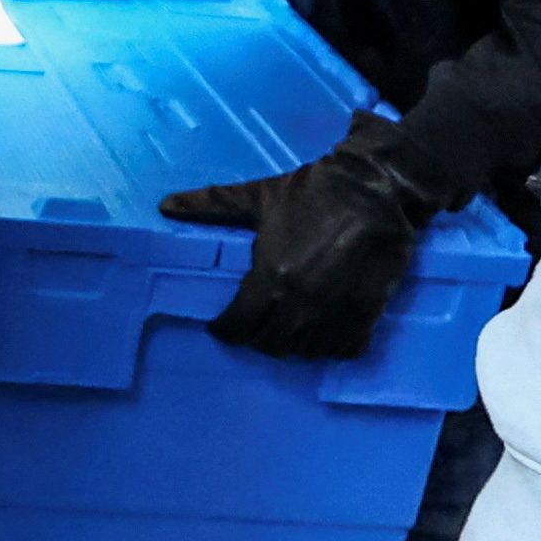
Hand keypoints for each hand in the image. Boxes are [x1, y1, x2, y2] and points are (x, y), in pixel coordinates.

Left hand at [161, 113, 438, 360]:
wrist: (375, 188)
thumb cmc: (313, 192)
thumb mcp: (259, 196)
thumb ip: (212, 205)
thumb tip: (165, 205)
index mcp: (270, 278)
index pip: (239, 326)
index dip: (226, 330)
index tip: (222, 326)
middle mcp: (300, 303)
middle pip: (270, 344)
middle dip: (258, 338)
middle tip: (257, 325)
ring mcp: (334, 312)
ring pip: (306, 352)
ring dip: (294, 344)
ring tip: (290, 329)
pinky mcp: (366, 313)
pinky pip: (344, 349)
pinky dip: (331, 347)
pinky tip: (325, 334)